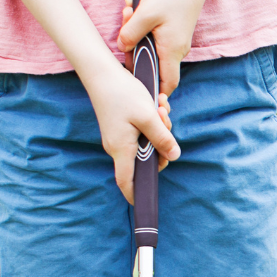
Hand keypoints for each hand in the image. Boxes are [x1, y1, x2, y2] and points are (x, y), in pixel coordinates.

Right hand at [82, 59, 178, 203]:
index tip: (144, 203)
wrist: (102, 73)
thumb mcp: (148, 117)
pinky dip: (152, 121)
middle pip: (146, 159)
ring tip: (161, 107)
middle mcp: (118, 147)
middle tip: (165, 120)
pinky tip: (156, 104)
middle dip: (162, 145)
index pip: (127, 181)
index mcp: (122, 149)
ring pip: (147, 143)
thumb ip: (162, 138)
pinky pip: (142, 132)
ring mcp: (118, 137)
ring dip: (160, 128)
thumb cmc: (123, 94)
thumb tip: (174, 156)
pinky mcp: (121, 128)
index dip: (136, 194)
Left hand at [117, 0, 208, 98]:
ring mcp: (176, 42)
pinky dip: (143, 27)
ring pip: (152, 47)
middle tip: (125, 25)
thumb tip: (122, 48)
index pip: (167, 84)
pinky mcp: (174, 32)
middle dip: (134, 50)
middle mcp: (177, 50)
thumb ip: (130, 34)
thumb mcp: (145, 14)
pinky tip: (135, 9)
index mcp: (171, 51)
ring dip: (136, 33)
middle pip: (153, 64)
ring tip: (128, 10)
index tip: (141, 91)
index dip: (155, 92)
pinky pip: (155, 37)